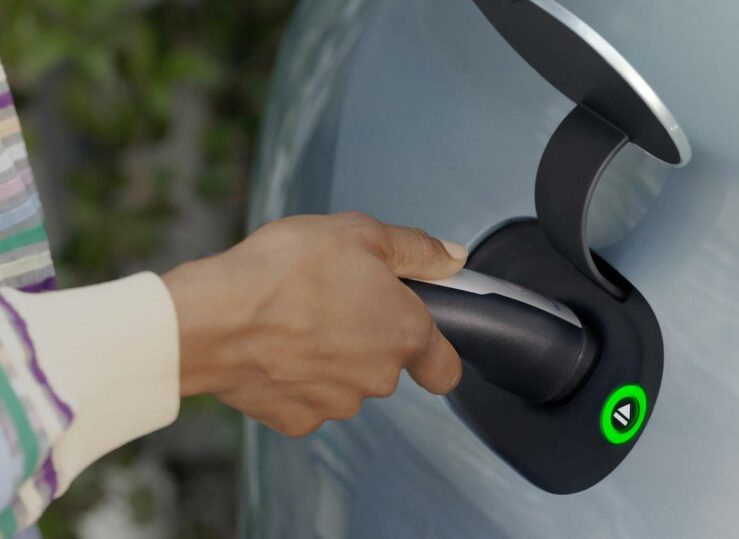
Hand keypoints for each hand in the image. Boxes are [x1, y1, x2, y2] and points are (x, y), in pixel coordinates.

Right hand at [162, 212, 467, 435]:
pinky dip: (296, 377)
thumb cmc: (285, 271)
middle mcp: (378, 378)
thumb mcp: (360, 234)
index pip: (445, 368)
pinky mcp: (297, 419)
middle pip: (387, 365)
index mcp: (404, 333)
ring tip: (297, 317)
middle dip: (368, 336)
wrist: (212, 318)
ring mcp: (337, 404)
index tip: (422, 339)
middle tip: (334, 298)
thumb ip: (416, 250)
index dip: (437, 354)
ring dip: (331, 357)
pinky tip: (276, 348)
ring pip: (346, 382)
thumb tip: (453, 258)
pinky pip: (307, 398)